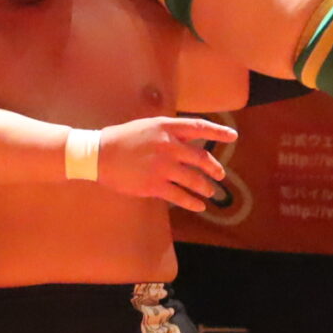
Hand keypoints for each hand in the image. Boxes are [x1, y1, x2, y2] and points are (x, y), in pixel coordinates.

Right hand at [94, 116, 234, 211]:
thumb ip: (168, 132)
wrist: (98, 154)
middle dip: (214, 168)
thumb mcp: (147, 126)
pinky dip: (192, 202)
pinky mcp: (154, 185)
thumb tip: (187, 140)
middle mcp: (168, 145)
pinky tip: (199, 205)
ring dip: (206, 188)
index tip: (233, 137)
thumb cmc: (122, 139)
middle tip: (220, 175)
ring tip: (211, 193)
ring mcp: (162, 166)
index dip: (218, 133)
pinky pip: (180, 196)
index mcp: (166, 127)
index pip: (199, 128)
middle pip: (201, 158)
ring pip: (194, 179)